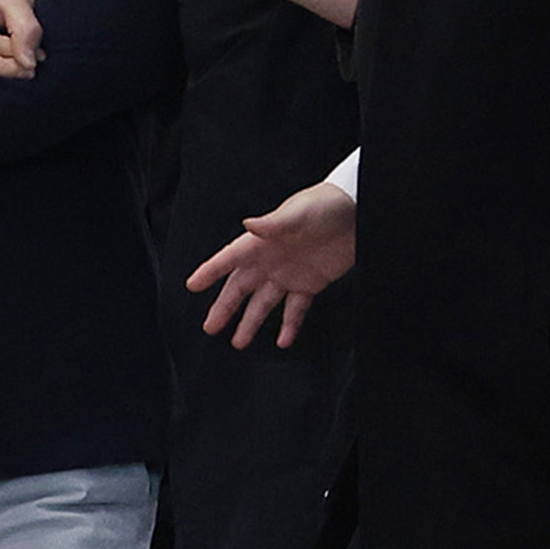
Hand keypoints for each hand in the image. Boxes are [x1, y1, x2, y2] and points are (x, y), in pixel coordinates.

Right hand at [190, 181, 356, 349]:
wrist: (357, 209)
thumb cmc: (324, 205)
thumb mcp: (298, 213)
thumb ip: (273, 223)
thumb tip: (249, 224)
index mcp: (262, 242)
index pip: (230, 259)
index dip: (210, 272)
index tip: (192, 286)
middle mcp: (270, 261)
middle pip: (241, 288)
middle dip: (225, 308)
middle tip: (210, 328)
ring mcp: (289, 274)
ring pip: (264, 303)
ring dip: (251, 323)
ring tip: (239, 343)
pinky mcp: (310, 283)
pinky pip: (296, 309)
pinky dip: (290, 325)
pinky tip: (283, 340)